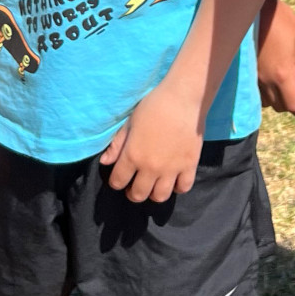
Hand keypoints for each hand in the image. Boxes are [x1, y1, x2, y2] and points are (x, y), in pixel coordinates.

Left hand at [100, 83, 202, 202]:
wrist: (183, 98)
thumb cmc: (153, 106)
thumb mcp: (130, 123)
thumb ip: (117, 145)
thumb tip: (105, 162)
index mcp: (133, 156)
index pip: (118, 182)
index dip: (116, 182)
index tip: (120, 177)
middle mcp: (150, 167)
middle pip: (138, 195)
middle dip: (133, 193)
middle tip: (135, 185)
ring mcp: (171, 169)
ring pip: (160, 196)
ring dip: (153, 194)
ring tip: (154, 185)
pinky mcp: (189, 165)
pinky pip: (183, 188)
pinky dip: (178, 187)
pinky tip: (174, 179)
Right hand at [256, 0, 294, 116]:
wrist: (254, 8)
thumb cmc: (281, 20)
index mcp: (283, 74)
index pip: (293, 106)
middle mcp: (266, 81)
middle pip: (279, 107)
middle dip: (289, 104)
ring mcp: (253, 77)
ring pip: (266, 102)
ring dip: (275, 99)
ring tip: (282, 86)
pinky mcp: (246, 71)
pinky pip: (256, 92)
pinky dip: (264, 92)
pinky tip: (269, 79)